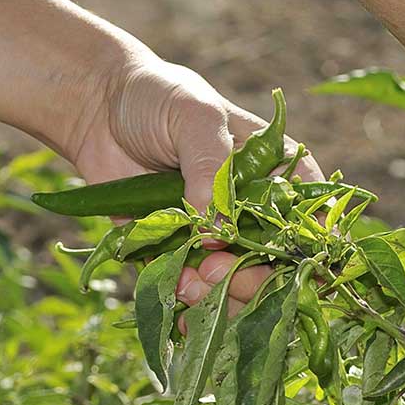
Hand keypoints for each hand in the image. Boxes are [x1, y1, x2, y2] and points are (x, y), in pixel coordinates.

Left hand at [54, 49, 321, 313]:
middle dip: (251, 278)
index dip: (308, 245)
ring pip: (237, 286)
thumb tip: (215, 230)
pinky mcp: (179, 254)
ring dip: (219, 297)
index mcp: (273, 170)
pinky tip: (177, 305)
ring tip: (187, 285)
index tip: (294, 265)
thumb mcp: (193, 116)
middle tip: (213, 270)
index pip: (309, 214)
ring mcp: (217, 236)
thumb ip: (212, 166)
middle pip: (275, 263)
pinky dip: (188, 307)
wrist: (95, 109)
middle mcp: (252, 209)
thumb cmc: (156, 97)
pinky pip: (192, 293)